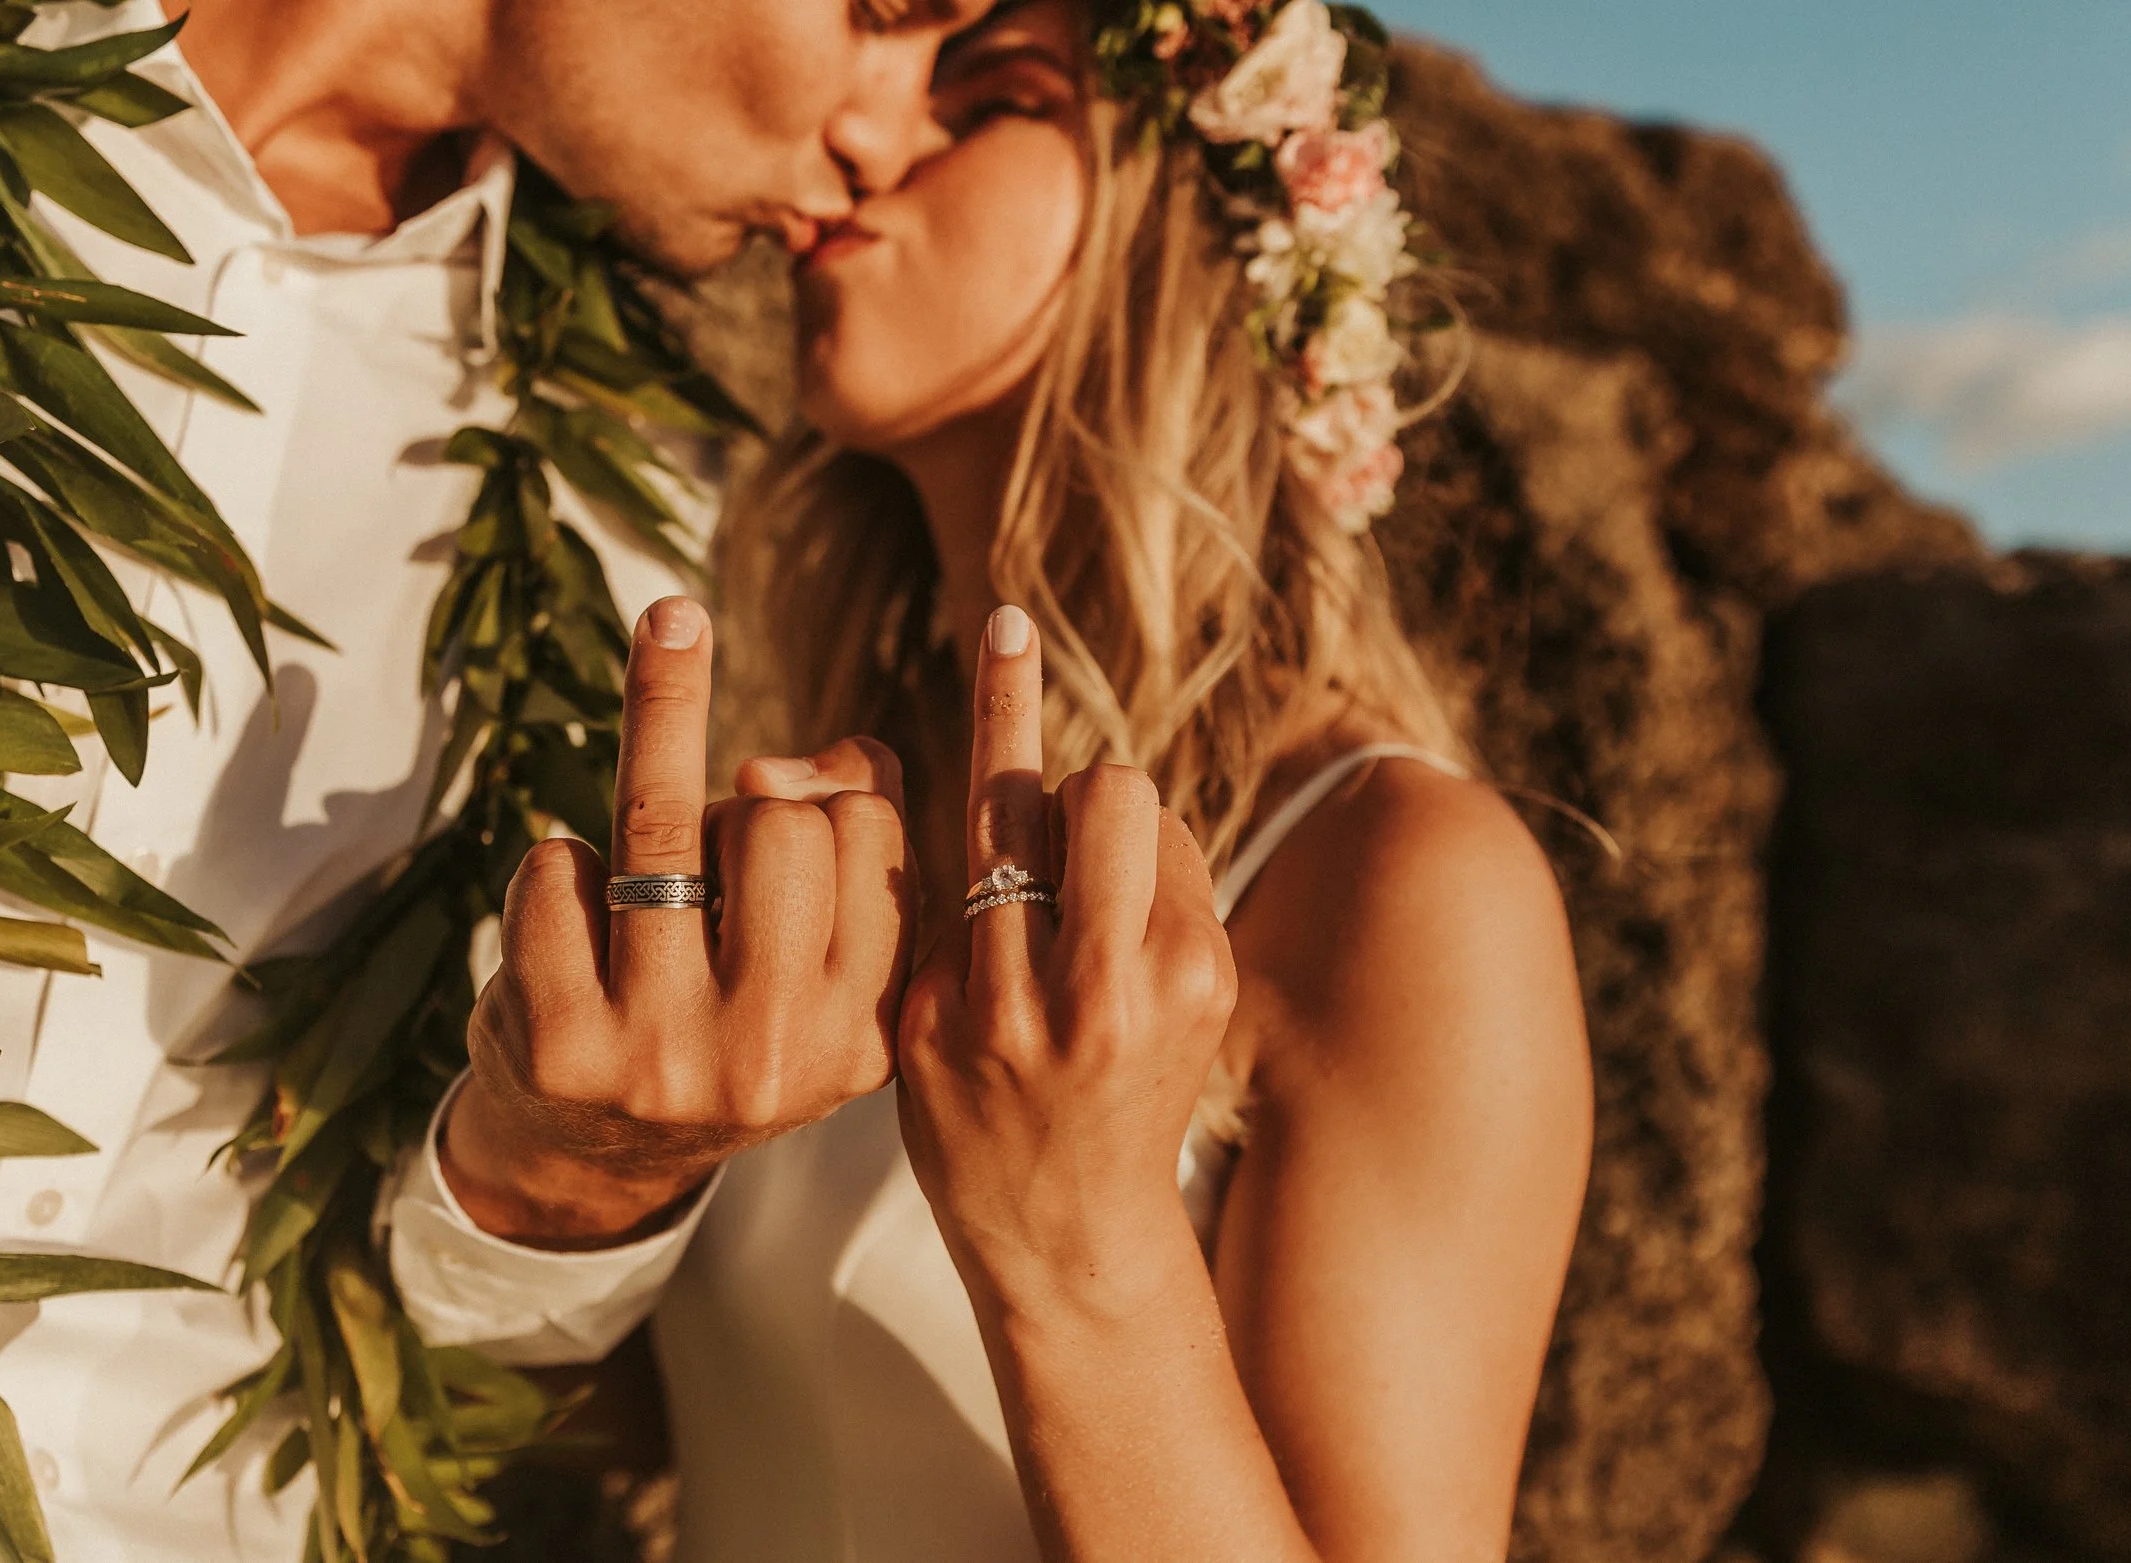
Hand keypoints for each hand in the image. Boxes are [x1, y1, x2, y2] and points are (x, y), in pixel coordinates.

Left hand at [444, 597, 913, 1247]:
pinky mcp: (563, 1047)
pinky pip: (555, 867)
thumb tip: (778, 768)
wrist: (592, 1164)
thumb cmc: (714, 1021)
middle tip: (713, 866)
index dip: (818, 789)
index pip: (867, 824)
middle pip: (777, 821)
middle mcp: (776, 1053)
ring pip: (664, 825)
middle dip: (737, 811)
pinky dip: (554, 867)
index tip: (783, 810)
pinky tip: (571, 926)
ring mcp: (666, 1054)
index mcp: (863, 1027)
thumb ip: (846, 832)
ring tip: (641, 859)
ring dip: (649, 814)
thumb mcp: (813, 957)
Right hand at [897, 606, 1238, 1311]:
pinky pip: (1181, 864)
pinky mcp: (1213, 986)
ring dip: (1111, 829)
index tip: (1008, 624)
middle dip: (1072, 794)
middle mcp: (1084, 994)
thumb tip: (985, 790)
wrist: (1068, 1230)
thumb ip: (943, 911)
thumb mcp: (917, 1025)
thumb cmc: (967, 1114)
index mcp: (987, 1000)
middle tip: (1048, 846)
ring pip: (1149, 818)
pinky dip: (1146, 874)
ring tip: (1084, 897)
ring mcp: (1165, 991)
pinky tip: (1119, 937)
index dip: (1003, 708)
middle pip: (1106, 795)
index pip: (998, 820)